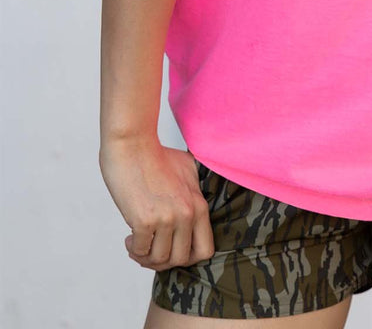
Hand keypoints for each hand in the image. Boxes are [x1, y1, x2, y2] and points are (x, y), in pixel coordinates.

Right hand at [100, 135, 213, 269]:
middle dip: (164, 261)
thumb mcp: (188, 171)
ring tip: (138, 243)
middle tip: (151, 250)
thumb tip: (192, 212)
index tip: (172, 249)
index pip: (205, 250)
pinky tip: (130, 237)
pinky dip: (134, 250)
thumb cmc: (157, 157)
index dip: (188, 257)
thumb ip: (193, 193)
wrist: (133, 145)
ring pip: (160, 260)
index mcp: (199, 205)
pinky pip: (141, 251)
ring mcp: (167, 217)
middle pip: (181, 260)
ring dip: (145, 257)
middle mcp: (187, 213)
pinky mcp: (145, 220)